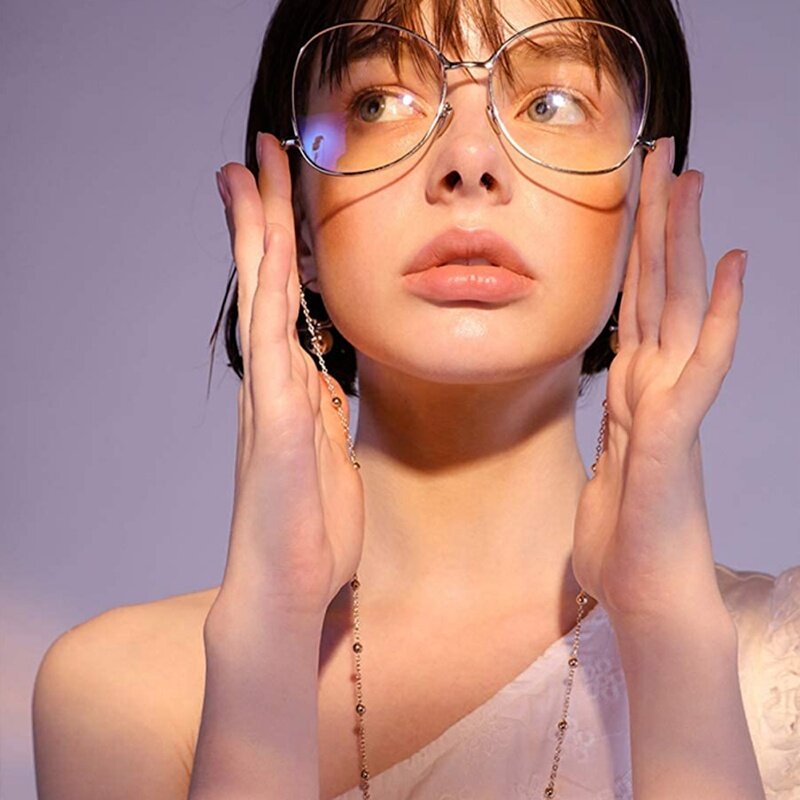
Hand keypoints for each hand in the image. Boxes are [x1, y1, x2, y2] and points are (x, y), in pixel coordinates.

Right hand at [209, 132, 364, 623]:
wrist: (290, 589)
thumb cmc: (312, 529)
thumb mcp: (329, 455)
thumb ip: (324, 412)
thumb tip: (327, 377)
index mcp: (293, 389)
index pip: (287, 301)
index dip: (286, 246)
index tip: (285, 195)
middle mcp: (273, 383)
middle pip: (267, 283)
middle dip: (264, 216)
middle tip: (257, 153)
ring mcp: (268, 399)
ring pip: (262, 299)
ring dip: (257, 234)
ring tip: (247, 171)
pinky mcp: (272, 425)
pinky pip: (272, 346)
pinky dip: (267, 296)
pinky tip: (263, 251)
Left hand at [571, 136, 746, 624]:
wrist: (643, 595)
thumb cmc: (624, 540)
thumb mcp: (605, 469)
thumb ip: (613, 429)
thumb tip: (614, 408)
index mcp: (632, 390)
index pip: (634, 303)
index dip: (635, 248)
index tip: (635, 193)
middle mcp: (654, 385)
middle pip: (657, 287)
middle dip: (657, 219)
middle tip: (663, 153)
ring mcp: (669, 404)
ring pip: (680, 307)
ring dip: (685, 242)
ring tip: (692, 180)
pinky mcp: (674, 433)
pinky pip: (703, 365)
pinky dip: (721, 316)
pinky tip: (732, 267)